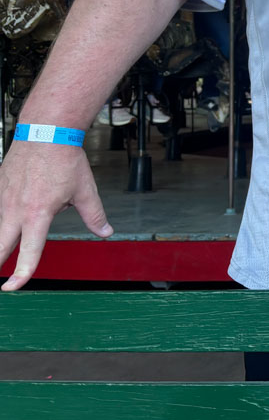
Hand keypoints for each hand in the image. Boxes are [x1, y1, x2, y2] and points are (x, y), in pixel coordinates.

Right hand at [0, 142, 111, 290]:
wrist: (45, 131)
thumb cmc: (65, 159)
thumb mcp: (85, 190)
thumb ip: (94, 215)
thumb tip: (105, 232)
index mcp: (38, 213)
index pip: (29, 251)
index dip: (21, 273)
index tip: (12, 288)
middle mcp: (14, 209)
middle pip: (0, 246)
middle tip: (0, 280)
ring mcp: (2, 198)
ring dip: (6, 236)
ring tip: (22, 227)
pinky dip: (6, 216)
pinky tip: (19, 205)